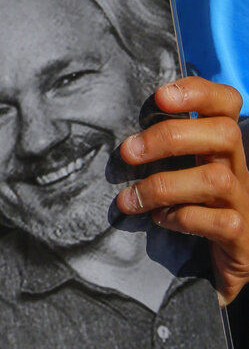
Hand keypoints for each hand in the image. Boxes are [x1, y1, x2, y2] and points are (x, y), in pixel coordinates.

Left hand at [116, 77, 248, 304]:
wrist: (230, 256)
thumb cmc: (194, 202)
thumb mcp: (183, 166)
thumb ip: (162, 145)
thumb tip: (113, 131)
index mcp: (221, 144)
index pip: (227, 102)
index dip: (199, 91)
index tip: (160, 96)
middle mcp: (237, 166)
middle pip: (224, 134)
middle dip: (170, 138)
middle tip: (128, 152)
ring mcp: (242, 200)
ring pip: (216, 180)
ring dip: (164, 186)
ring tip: (129, 198)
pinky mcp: (240, 235)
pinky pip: (220, 222)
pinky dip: (184, 219)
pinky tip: (160, 220)